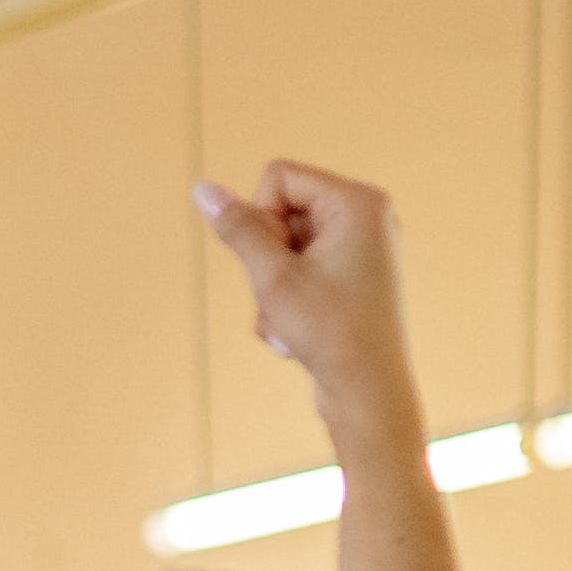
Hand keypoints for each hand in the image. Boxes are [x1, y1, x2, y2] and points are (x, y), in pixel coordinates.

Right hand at [191, 161, 423, 449]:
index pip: (279, 177)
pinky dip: (288, 300)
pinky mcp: (354, 278)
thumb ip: (238, 228)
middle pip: (282, 213)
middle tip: (284, 294)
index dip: (260, 219)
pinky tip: (297, 333)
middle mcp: (367, 216)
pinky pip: (302, 271)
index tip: (273, 262)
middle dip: (267, 257)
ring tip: (290, 321)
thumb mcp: (272, 277)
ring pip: (286, 248)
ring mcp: (362, 248)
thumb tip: (203, 190)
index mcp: (358, 201)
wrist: (368, 393)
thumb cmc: (330, 332)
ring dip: (271, 286)